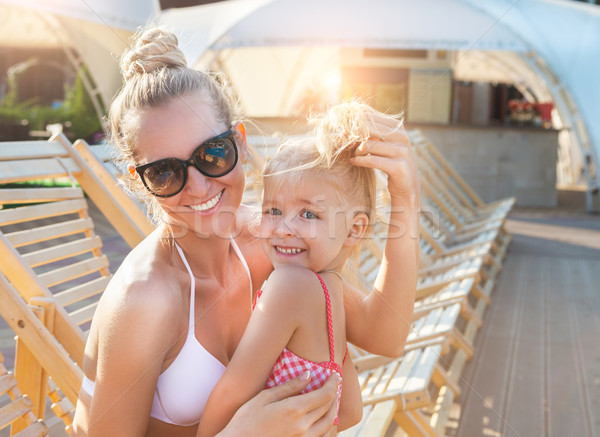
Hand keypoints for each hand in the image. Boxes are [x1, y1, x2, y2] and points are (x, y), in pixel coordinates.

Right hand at [217, 372, 337, 436]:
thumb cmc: (246, 420)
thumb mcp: (264, 398)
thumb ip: (288, 387)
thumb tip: (308, 375)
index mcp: (294, 410)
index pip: (324, 395)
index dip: (333, 383)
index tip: (335, 375)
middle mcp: (303, 426)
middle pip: (329, 408)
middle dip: (334, 394)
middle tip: (333, 384)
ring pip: (329, 424)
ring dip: (334, 410)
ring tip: (331, 400)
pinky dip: (330, 428)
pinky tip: (327, 422)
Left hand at [352, 111, 419, 200]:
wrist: (407, 186)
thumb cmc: (390, 163)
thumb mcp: (383, 146)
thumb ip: (369, 136)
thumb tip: (343, 131)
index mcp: (398, 128)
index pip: (371, 118)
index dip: (355, 123)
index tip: (344, 130)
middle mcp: (402, 137)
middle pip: (369, 129)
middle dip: (353, 135)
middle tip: (345, 142)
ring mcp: (402, 152)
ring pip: (368, 145)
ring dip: (356, 151)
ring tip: (354, 156)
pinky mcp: (398, 167)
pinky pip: (372, 160)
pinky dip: (360, 161)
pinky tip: (353, 162)